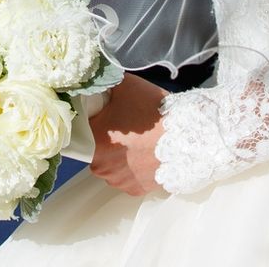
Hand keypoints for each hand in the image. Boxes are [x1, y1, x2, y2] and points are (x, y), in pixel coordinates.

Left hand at [89, 72, 165, 194]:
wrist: (187, 137)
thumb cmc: (154, 112)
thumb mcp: (126, 87)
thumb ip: (105, 84)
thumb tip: (94, 78)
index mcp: (95, 142)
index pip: (81, 133)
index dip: (90, 124)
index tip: (101, 118)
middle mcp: (102, 167)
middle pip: (95, 150)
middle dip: (105, 140)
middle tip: (123, 126)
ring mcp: (120, 181)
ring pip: (111, 166)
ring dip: (119, 156)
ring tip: (138, 141)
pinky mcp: (136, 190)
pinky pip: (127, 178)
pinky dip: (133, 169)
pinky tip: (144, 154)